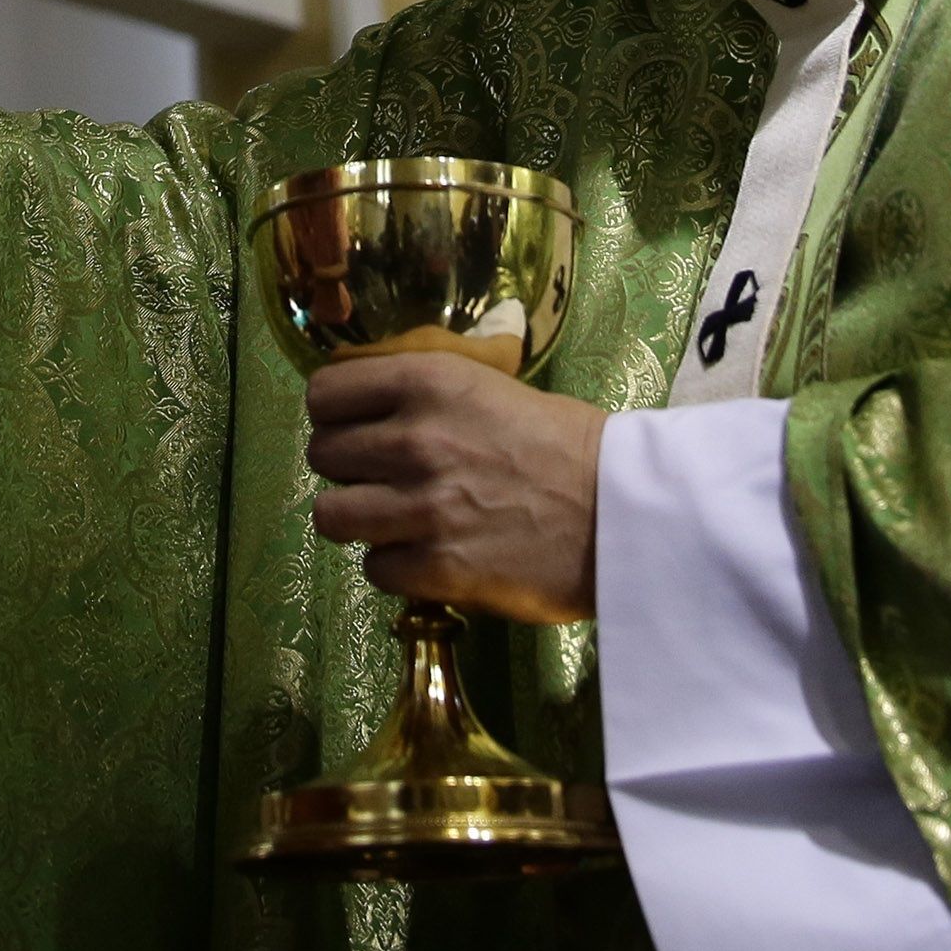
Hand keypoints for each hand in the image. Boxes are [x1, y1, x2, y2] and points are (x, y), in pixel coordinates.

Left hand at [301, 354, 607, 623]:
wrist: (628, 514)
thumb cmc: (569, 446)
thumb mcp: (490, 386)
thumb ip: (425, 396)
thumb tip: (367, 409)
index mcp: (428, 381)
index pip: (325, 393)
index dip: (334, 415)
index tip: (354, 430)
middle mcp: (416, 439)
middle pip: (322, 455)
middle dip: (349, 470)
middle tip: (385, 481)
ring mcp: (423, 507)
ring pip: (332, 516)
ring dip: (361, 522)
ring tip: (398, 523)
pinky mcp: (437, 568)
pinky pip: (374, 569)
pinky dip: (397, 568)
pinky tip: (432, 557)